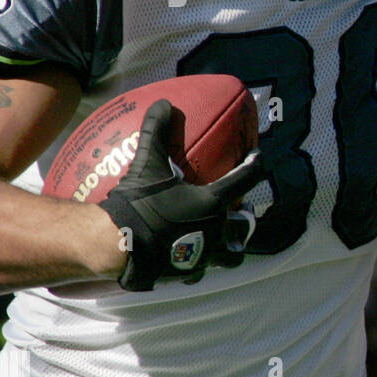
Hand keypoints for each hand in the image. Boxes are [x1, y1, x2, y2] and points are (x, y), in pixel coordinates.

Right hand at [98, 100, 264, 290]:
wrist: (117, 245)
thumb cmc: (139, 204)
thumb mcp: (148, 165)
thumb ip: (157, 132)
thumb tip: (162, 103)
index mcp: (212, 202)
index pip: (245, 180)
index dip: (255, 165)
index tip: (260, 157)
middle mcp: (216, 230)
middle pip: (243, 227)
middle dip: (243, 220)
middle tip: (238, 212)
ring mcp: (203, 256)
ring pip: (228, 256)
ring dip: (227, 248)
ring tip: (218, 241)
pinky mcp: (186, 273)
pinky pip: (199, 270)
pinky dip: (197, 264)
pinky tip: (186, 258)